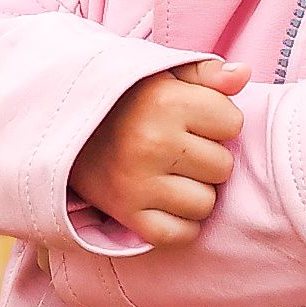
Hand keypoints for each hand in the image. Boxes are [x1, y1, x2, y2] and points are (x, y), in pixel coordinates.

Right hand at [68, 57, 248, 248]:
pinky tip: (164, 202)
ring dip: (194, 192)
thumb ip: (206, 71)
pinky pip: (180, 235)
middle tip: (176, 148)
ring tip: (169, 173)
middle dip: (206, 157)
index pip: (233, 124)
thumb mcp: (161, 73)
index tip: (190, 118)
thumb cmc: (124, 98)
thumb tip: (243, 75)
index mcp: (166, 102)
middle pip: (222, 167)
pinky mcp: (126, 214)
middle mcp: (152, 143)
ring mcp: (138, 183)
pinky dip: (179, 224)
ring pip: (205, 203)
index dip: (217, 120)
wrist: (62, 126)